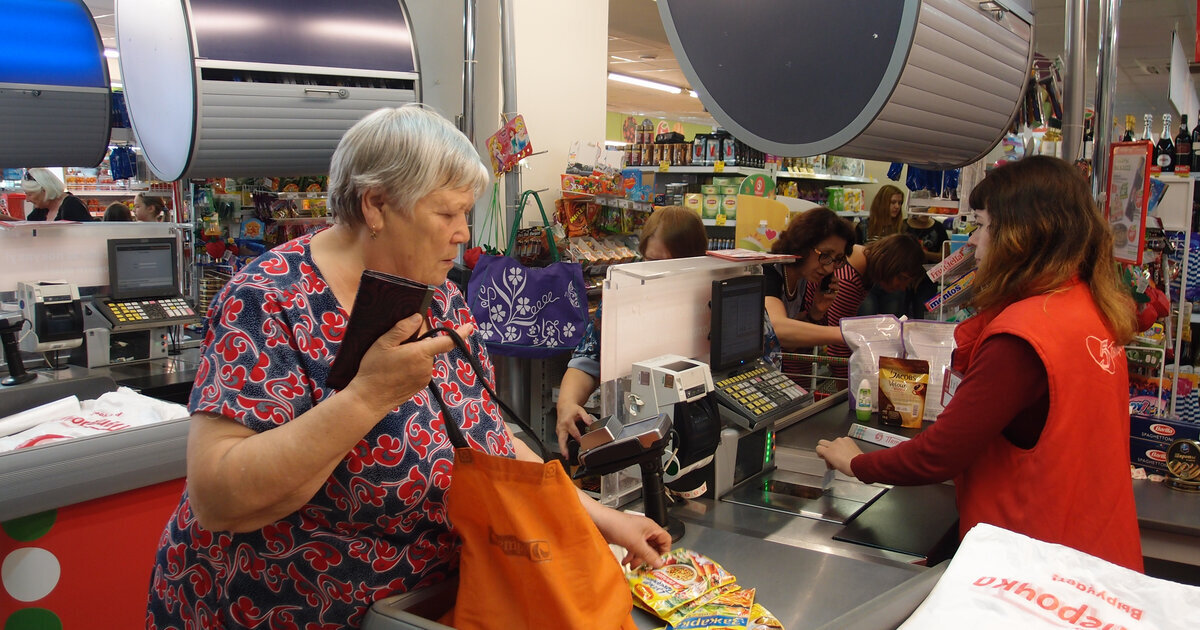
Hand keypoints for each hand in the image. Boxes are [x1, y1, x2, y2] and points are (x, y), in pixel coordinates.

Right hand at [344, 314, 473, 415]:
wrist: (369, 399)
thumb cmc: (374, 369)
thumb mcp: (383, 344)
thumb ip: (403, 329)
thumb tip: (418, 318)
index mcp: (421, 353)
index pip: (447, 341)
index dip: (460, 333)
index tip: (470, 326)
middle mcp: (427, 367)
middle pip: (429, 348)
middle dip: (417, 344)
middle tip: (396, 347)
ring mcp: (424, 378)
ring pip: (423, 360)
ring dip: (413, 357)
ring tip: (393, 362)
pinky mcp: (420, 387)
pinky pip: (420, 370)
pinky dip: (411, 367)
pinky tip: (396, 371)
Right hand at [556, 403, 594, 453]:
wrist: (564, 406)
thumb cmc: (571, 409)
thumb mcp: (580, 410)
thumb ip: (586, 417)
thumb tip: (590, 423)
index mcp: (568, 422)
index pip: (574, 432)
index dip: (578, 438)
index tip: (582, 443)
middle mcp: (562, 427)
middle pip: (562, 439)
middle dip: (564, 448)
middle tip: (566, 455)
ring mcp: (559, 430)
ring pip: (560, 441)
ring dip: (562, 449)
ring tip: (566, 457)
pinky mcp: (558, 432)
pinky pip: (560, 440)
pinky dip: (562, 446)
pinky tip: (566, 452)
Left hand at [594, 508, 670, 568]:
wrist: (599, 522)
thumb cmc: (617, 525)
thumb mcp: (636, 543)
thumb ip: (649, 555)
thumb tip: (659, 563)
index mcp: (651, 527)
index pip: (665, 540)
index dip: (664, 552)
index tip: (659, 562)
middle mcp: (645, 530)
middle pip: (654, 547)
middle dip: (649, 558)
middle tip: (646, 567)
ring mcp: (635, 535)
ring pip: (643, 550)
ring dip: (638, 559)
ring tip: (633, 566)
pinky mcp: (627, 538)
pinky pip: (633, 550)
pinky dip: (631, 557)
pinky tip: (625, 562)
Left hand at [811, 278, 837, 320]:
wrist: (817, 305)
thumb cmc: (818, 295)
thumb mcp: (818, 288)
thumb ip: (820, 282)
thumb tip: (821, 275)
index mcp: (830, 284)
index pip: (833, 279)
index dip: (833, 276)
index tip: (831, 274)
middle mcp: (833, 288)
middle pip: (837, 282)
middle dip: (836, 279)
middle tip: (831, 279)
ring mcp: (833, 293)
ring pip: (837, 288)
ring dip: (834, 286)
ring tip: (829, 285)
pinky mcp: (833, 299)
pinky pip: (833, 296)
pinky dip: (829, 295)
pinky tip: (824, 295)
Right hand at [815, 437, 862, 477]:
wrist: (859, 464)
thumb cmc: (847, 467)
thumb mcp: (834, 466)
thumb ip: (829, 459)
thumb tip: (830, 459)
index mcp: (828, 452)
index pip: (818, 448)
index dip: (820, 453)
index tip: (824, 456)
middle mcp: (832, 444)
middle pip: (822, 442)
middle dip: (825, 447)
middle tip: (830, 454)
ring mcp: (840, 440)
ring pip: (833, 442)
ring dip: (836, 446)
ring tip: (842, 454)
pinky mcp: (847, 439)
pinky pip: (842, 440)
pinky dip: (844, 444)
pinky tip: (847, 451)